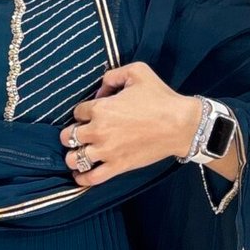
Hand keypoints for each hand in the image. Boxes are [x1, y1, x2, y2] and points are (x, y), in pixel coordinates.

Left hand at [58, 63, 199, 185]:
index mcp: (101, 108)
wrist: (181, 124)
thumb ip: (113, 76)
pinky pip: (91, 178)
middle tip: (80, 136)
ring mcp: (107, 151)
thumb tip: (100, 90)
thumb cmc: (161, 97)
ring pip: (74, 159)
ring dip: (73, 157)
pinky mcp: (118, 166)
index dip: (82, 113)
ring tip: (78, 155)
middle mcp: (99, 131)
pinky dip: (82, 178)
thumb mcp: (137, 72)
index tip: (90, 115)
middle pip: (69, 136)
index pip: (77, 112)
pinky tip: (80, 174)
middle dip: (71, 135)